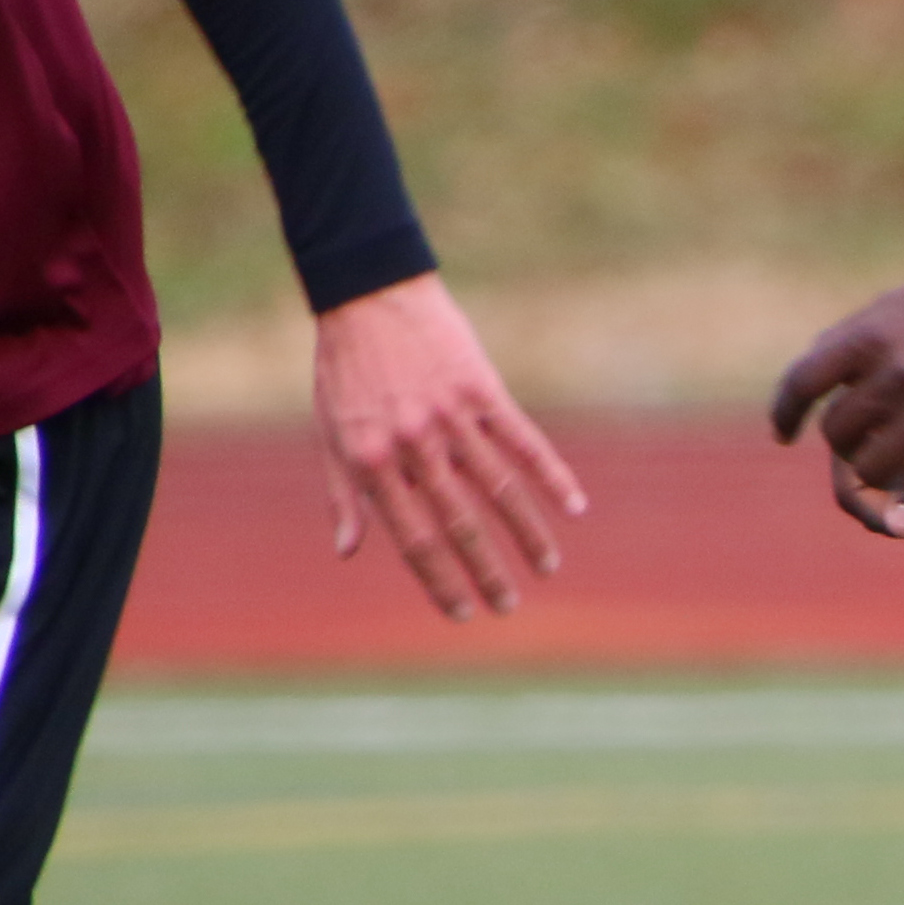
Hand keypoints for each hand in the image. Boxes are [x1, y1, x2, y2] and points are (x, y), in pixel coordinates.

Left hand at [310, 274, 585, 618]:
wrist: (369, 293)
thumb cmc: (345, 367)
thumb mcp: (329, 432)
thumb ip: (342, 494)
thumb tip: (347, 551)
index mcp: (372, 461)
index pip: (413, 539)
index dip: (440, 581)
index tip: (463, 612)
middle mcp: (413, 445)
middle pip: (460, 523)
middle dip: (487, 572)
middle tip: (508, 607)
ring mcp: (450, 416)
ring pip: (498, 488)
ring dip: (527, 534)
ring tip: (546, 568)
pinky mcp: (481, 388)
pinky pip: (523, 440)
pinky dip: (550, 474)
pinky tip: (574, 506)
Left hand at [770, 282, 903, 539]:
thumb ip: (850, 339)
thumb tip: (801, 393)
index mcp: (874, 333)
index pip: (803, 380)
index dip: (786, 411)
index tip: (786, 435)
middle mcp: (898, 371)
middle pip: (838, 435)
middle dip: (854, 443)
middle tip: (883, 442)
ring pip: (870, 471)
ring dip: (887, 474)